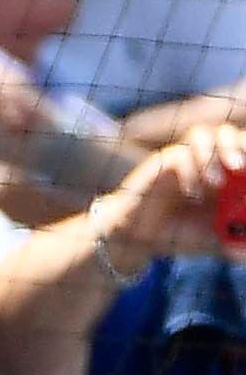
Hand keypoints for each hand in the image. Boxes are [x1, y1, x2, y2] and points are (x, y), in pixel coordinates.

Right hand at [91, 123, 245, 259]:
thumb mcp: (215, 240)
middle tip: (242, 168)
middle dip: (241, 146)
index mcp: (230, 175)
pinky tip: (191, 193)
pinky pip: (180, 154)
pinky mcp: (164, 161)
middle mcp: (210, 161)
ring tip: (217, 181)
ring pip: (206, 133)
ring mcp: (186, 159)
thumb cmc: (178, 235)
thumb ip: (235, 240)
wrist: (138, 240)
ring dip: (217, 151)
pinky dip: (189, 171)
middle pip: (232, 135)